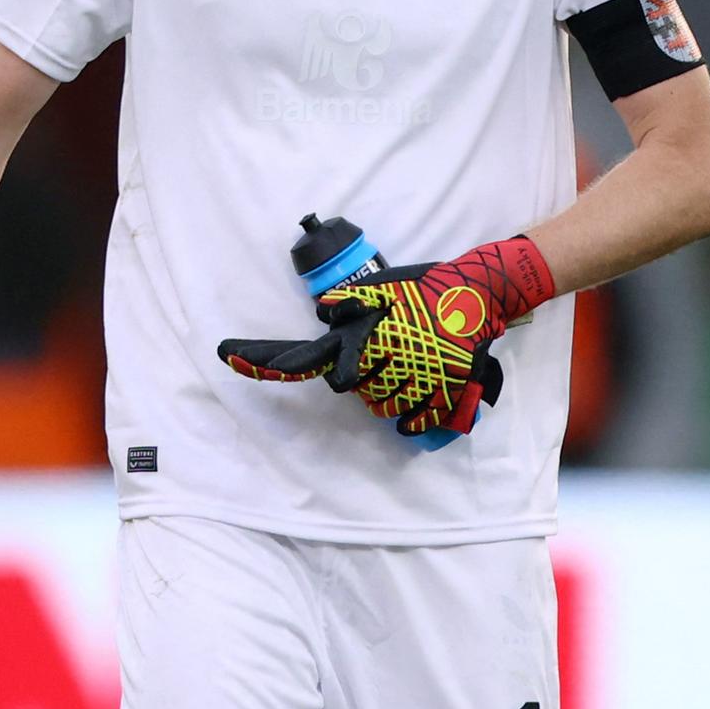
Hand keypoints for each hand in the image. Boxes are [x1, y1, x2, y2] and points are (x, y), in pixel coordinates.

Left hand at [222, 236, 549, 432]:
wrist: (480, 294)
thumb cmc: (429, 288)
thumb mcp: (387, 285)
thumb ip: (354, 302)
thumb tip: (324, 311)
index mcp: (364, 334)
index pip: (308, 355)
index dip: (266, 360)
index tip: (229, 355)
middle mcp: (384, 359)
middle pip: (352, 390)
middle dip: (364, 379)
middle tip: (386, 357)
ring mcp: (414, 378)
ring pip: (382, 408)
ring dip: (389, 395)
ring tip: (408, 367)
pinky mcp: (440, 393)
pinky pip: (413, 423)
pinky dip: (413, 417)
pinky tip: (422, 395)